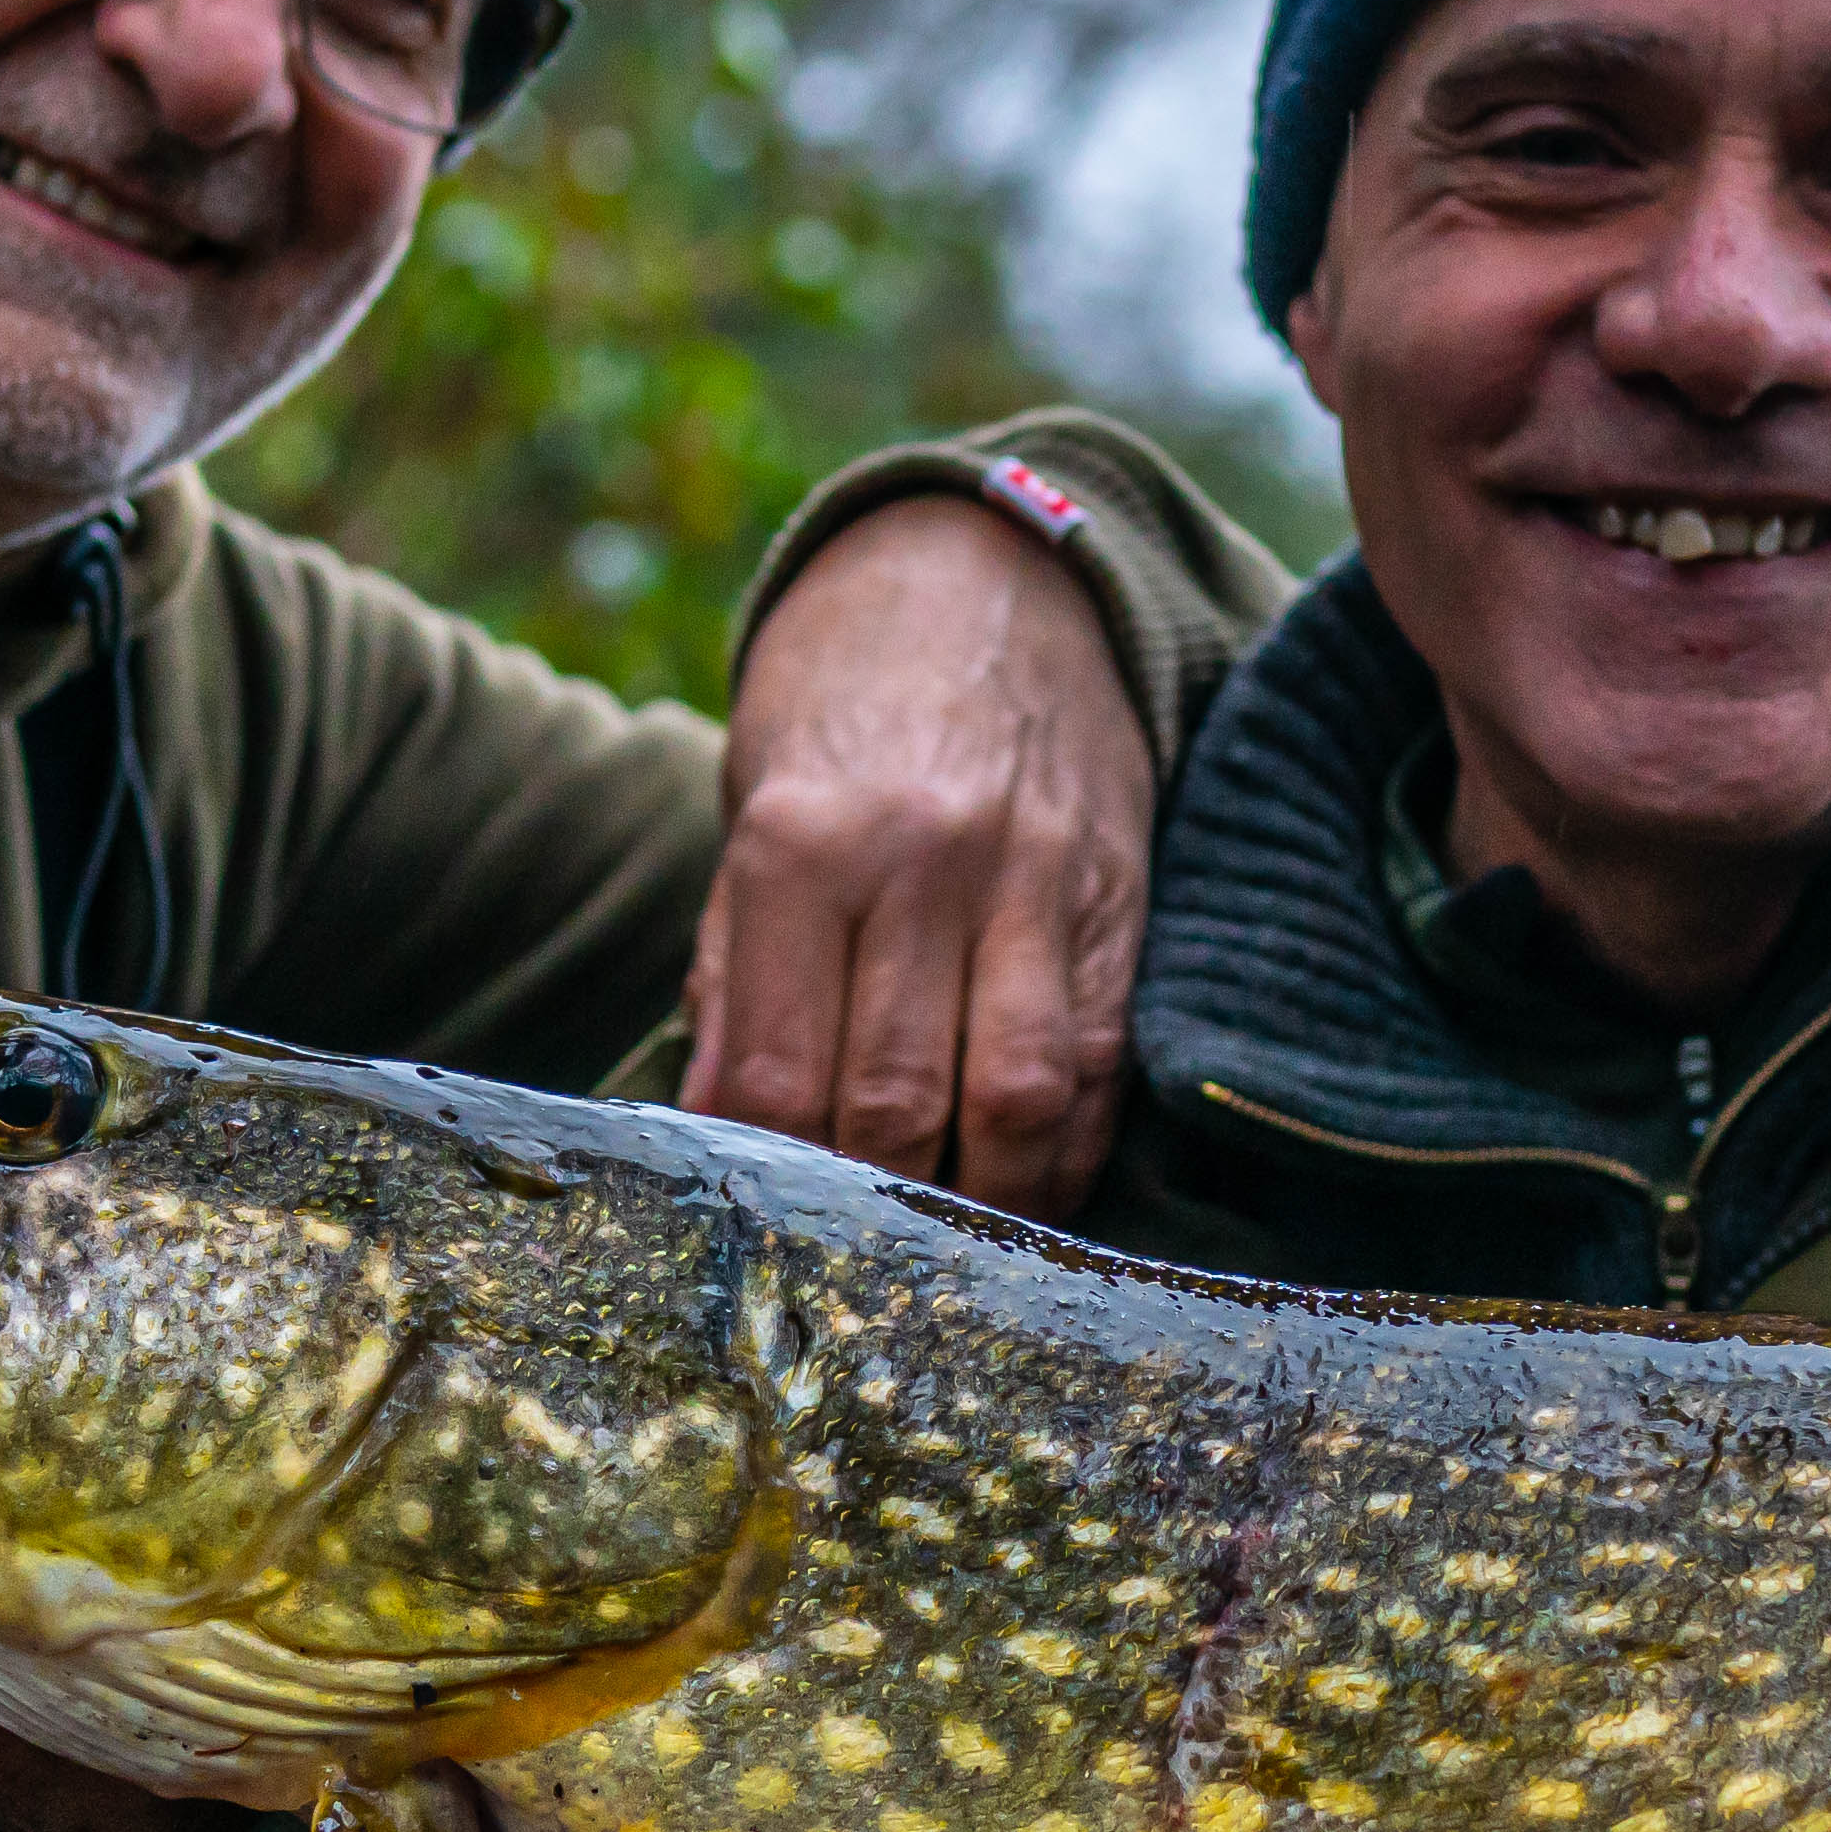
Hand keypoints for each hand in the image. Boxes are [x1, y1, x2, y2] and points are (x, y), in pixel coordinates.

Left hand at [686, 493, 1151, 1218]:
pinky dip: (1067, 1145)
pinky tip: (1030, 1184)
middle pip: (893, 1100)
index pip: (778, 1073)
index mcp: (799, 844)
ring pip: (1015, 1094)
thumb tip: (715, 1128)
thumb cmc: (842, 715)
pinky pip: (1100, 1059)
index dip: (770, 1174)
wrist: (986, 579)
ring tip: (948, 1240)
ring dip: (981, 1196)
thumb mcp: (751, 818)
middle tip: (853, 1252)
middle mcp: (919, 860)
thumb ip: (733, 974)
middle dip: (871, 1203)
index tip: (765, 1220)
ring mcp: (1032, 878)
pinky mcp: (1116, 896)